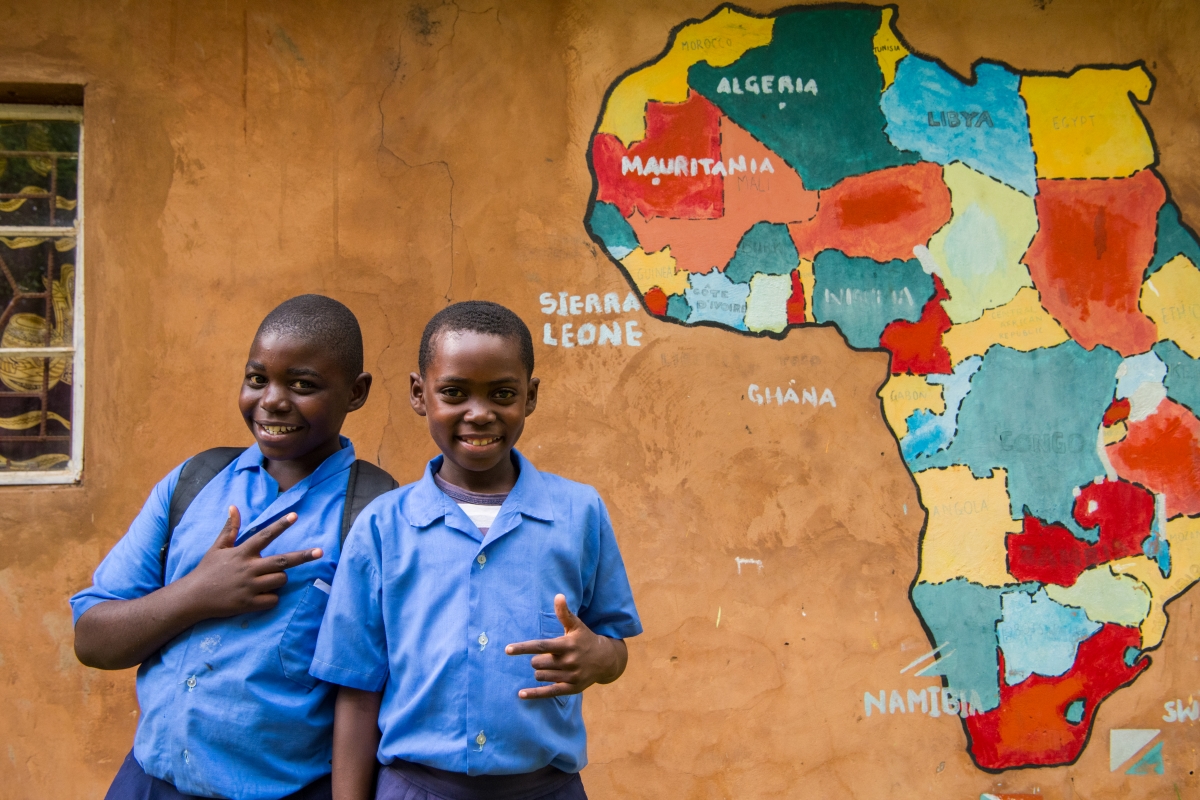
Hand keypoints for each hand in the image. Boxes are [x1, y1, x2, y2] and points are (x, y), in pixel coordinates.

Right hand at [178, 506, 321, 618]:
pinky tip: (261, 596)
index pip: (265, 535)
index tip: (295, 515)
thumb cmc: (206, 571)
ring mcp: (250, 587)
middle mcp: (248, 568)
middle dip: (303, 556)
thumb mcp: (217, 548)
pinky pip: (273, 600)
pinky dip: (271, 598)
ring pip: (280, 580)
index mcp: (242, 553)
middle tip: (320, 552)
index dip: (280, 525)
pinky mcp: (249, 604)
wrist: (192, 598)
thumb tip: (233, 506)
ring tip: (267, 579)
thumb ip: (230, 529)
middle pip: (282, 561)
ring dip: (280, 579)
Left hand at [505, 594, 627, 698]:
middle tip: (546, 657)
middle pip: (537, 663)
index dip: (523, 648)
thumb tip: (558, 596)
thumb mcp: (576, 626)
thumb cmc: (585, 639)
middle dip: (536, 660)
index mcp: (567, 645)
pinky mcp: (572, 689)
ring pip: (541, 676)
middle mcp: (569, 662)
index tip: (507, 650)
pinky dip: (534, 694)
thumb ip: (564, 613)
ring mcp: (571, 676)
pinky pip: (549, 692)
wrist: (606, 660)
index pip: (541, 646)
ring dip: (540, 672)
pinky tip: (521, 694)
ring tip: (551, 667)